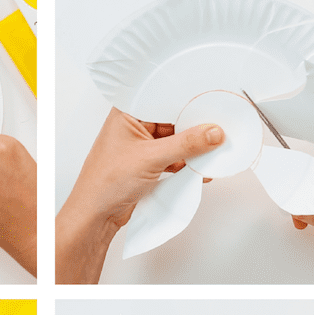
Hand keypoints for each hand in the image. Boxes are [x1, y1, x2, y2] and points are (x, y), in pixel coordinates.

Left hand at [56, 108, 222, 282]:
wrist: (95, 215)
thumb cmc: (106, 183)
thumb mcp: (151, 158)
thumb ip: (186, 144)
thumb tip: (212, 132)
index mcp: (127, 113)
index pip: (163, 98)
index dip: (187, 101)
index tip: (211, 104)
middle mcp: (132, 126)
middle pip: (171, 120)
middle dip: (193, 128)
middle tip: (217, 129)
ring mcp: (138, 146)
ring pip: (172, 140)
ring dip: (191, 148)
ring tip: (213, 150)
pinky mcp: (144, 165)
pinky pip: (170, 157)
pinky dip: (184, 162)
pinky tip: (200, 168)